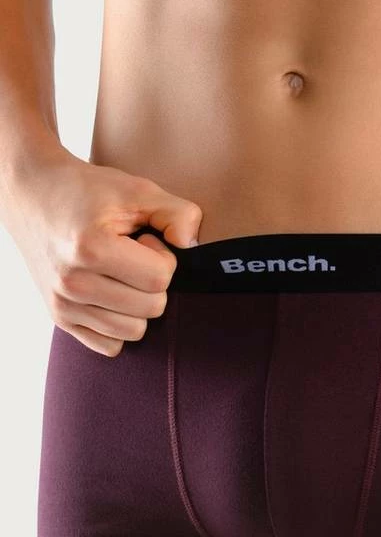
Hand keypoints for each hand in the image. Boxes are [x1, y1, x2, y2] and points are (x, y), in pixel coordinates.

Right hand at [2, 145, 201, 355]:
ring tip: (119, 273)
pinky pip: (111, 346)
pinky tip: (110, 294)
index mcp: (91, 248)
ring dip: (138, 305)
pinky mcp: (60, 319)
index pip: (160, 278)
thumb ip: (178, 213)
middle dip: (153, 281)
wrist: (33, 194)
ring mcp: (64, 305)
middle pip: (152, 308)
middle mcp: (73, 282)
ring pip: (134, 331)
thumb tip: (192, 244)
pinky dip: (119, 325)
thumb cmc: (89, 192)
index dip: (163, 257)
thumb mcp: (138, 190)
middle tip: (131, 255)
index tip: (145, 240)